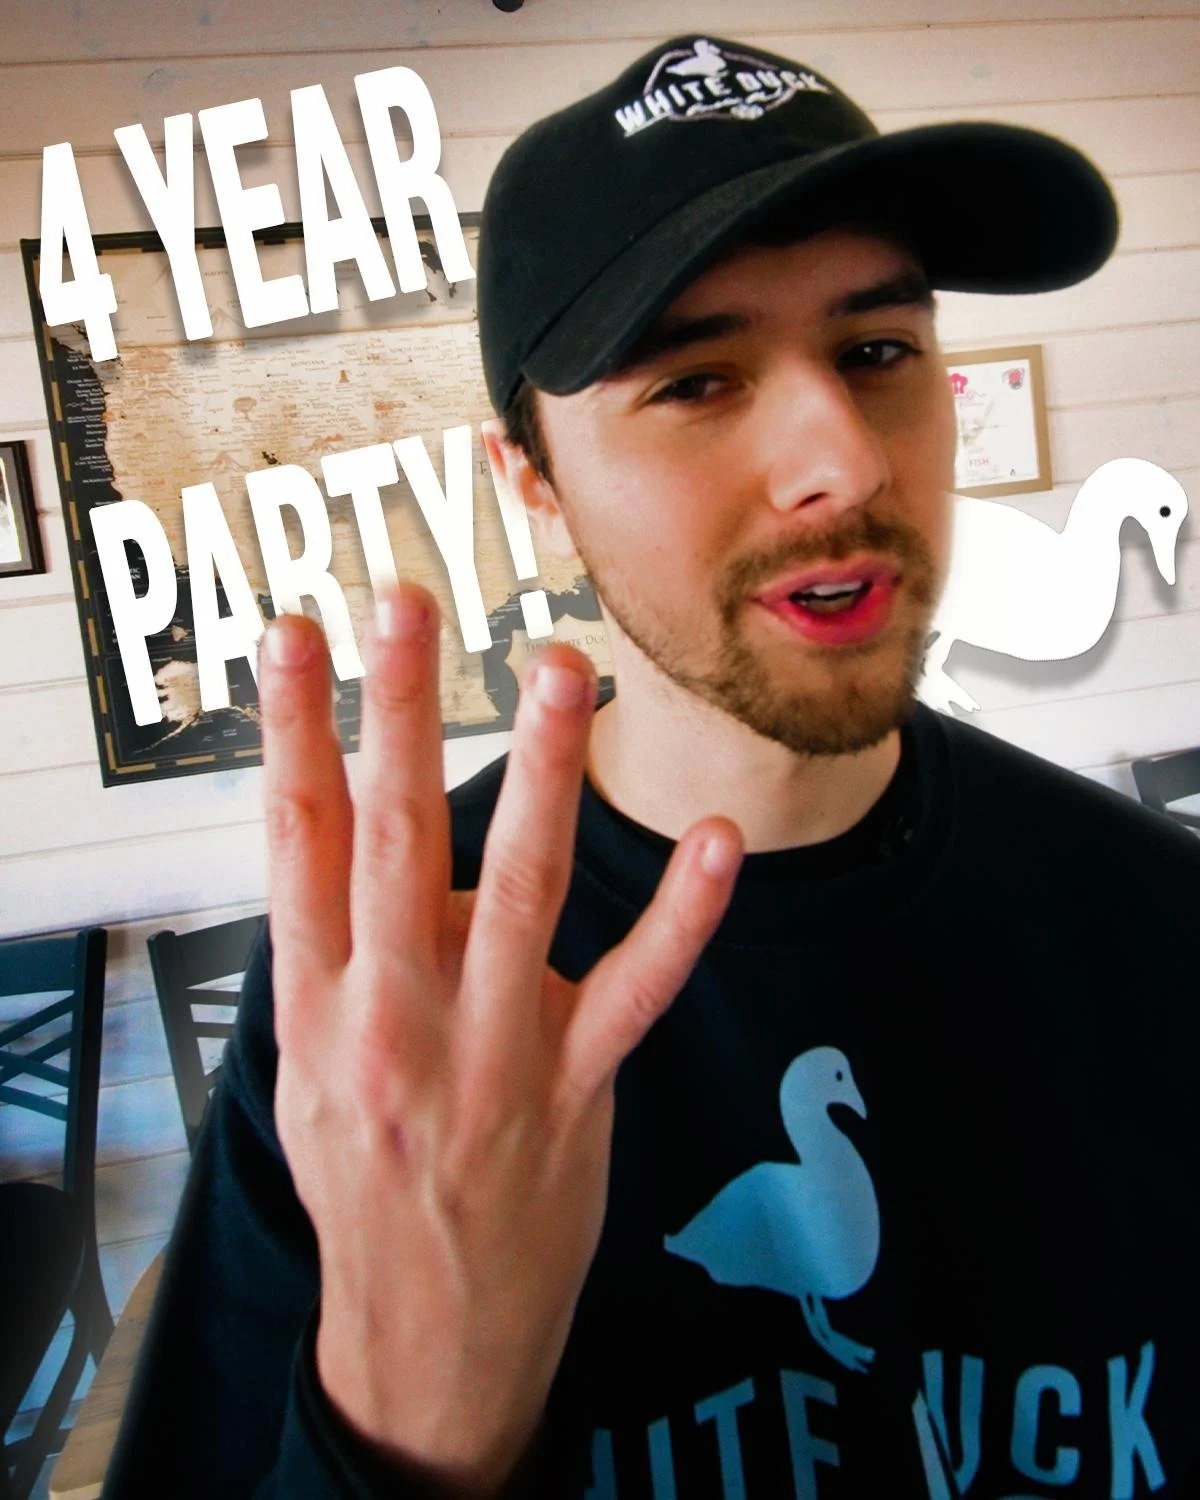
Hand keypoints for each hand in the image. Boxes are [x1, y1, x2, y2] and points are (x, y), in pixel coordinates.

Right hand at [259, 585, 741, 1495]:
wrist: (425, 1328)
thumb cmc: (366, 1181)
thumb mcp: (313, 1070)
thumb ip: (349, 953)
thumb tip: (398, 843)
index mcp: (318, 1004)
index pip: (296, 840)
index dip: (291, 729)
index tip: (296, 634)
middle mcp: (397, 1016)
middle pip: (394, 839)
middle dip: (398, 713)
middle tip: (408, 606)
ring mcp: (494, 1051)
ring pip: (521, 890)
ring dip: (540, 774)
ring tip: (558, 672)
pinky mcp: (577, 1084)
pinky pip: (637, 985)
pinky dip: (680, 913)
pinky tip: (711, 839)